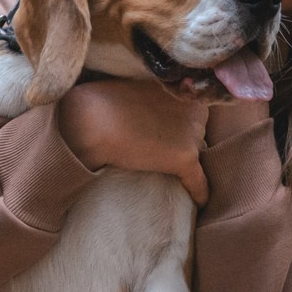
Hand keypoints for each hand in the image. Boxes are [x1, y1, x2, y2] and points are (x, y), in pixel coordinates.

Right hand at [57, 79, 208, 204]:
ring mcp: (193, 133)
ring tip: (162, 168)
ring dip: (184, 162)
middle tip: (156, 148)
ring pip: (197, 155)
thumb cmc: (106, 102)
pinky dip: (199, 193)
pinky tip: (198, 202)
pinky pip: (200, 182)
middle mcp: (197, 110)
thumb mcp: (144, 89)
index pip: (194, 114)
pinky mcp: (185, 157)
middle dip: (182, 141)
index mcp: (186, 91)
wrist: (92, 120)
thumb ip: (163, 98)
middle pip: (197, 134)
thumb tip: (168, 117)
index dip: (179, 125)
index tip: (166, 134)